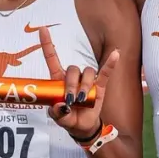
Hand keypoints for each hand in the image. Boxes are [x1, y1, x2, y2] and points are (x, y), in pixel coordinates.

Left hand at [39, 26, 118, 142]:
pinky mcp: (100, 86)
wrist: (83, 127)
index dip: (47, 44)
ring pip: (87, 72)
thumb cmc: (68, 118)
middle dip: (72, 84)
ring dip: (85, 86)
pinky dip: (110, 63)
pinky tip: (116, 54)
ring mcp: (87, 80)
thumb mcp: (59, 119)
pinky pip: (106, 72)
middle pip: (73, 69)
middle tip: (71, 100)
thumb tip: (61, 105)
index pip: (52, 58)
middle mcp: (72, 77)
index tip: (42, 29)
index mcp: (58, 80)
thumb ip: (57, 114)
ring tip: (83, 100)